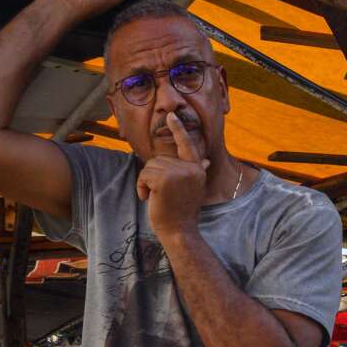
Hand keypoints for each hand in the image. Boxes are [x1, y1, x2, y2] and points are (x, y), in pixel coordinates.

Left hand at [138, 114, 208, 239]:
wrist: (179, 231)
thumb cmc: (182, 212)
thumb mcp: (192, 188)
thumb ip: (196, 170)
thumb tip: (205, 159)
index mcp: (196, 169)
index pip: (186, 144)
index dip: (178, 128)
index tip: (172, 114)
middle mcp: (190, 168)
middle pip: (159, 159)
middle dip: (153, 175)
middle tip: (160, 195)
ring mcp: (178, 173)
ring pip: (149, 167)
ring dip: (146, 183)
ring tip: (156, 198)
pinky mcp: (164, 179)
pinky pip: (144, 175)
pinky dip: (141, 187)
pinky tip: (149, 199)